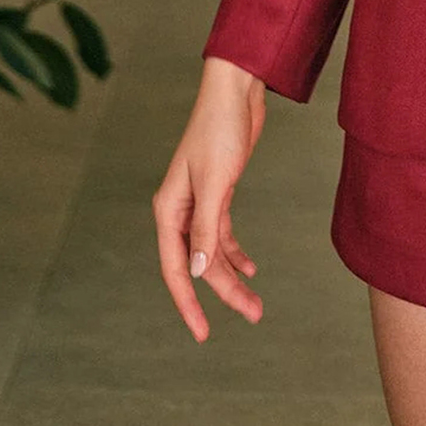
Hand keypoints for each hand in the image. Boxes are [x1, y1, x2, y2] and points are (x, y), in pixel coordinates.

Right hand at [153, 56, 267, 341]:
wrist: (236, 92)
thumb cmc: (220, 130)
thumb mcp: (216, 182)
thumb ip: (206, 227)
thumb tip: (198, 272)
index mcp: (169, 210)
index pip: (177, 269)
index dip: (188, 304)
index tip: (202, 334)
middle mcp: (180, 210)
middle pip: (199, 265)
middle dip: (223, 293)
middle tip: (252, 314)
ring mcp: (199, 202)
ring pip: (212, 252)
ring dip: (232, 276)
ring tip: (255, 303)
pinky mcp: (219, 193)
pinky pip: (221, 234)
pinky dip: (234, 252)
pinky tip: (249, 267)